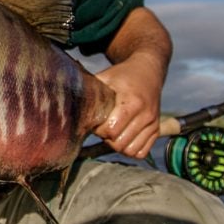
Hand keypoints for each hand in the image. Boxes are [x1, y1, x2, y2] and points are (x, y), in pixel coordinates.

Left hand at [91, 7, 170, 158]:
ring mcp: (152, 124)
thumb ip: (90, 90)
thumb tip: (67, 98)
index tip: (96, 121)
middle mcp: (145, 115)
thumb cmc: (122, 75)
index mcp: (132, 102)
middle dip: (106, 138)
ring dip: (117, 145)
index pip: (111, 130)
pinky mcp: (156, 130)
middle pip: (119, 143)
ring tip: (112, 131)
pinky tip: (123, 137)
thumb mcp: (105, 77)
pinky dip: (130, 149)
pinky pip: (141, 152)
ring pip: (130, 151)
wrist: (148, 71)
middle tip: (102, 127)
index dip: (99, 129)